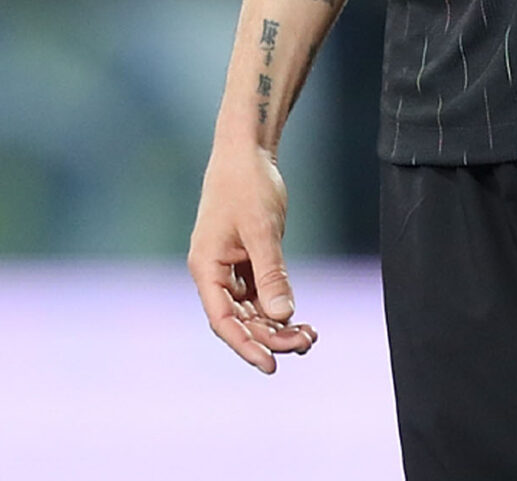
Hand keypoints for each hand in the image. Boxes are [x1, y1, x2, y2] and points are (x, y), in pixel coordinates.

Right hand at [189, 139, 317, 372]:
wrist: (247, 152)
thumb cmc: (248, 184)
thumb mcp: (262, 230)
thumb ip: (271, 274)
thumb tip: (282, 317)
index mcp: (206, 267)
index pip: (222, 319)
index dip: (245, 345)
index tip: (271, 365)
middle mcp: (214, 273)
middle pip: (240, 320)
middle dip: (270, 337)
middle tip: (306, 344)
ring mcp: (230, 268)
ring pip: (252, 311)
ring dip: (277, 327)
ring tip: (310, 337)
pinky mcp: (247, 260)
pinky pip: (260, 296)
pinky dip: (279, 308)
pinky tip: (302, 320)